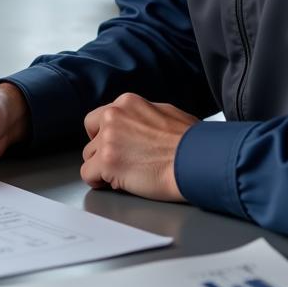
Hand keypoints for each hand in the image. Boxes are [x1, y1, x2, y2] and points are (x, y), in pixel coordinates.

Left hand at [80, 92, 196, 200]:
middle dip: (101, 149)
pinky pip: (88, 174)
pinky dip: (99, 182)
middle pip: (92, 135)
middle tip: (119, 161)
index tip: (119, 146)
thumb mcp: (167, 113)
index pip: (101, 117)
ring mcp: (108, 138)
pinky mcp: (107, 161)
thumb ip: (144, 115)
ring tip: (126, 174)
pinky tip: (117, 184)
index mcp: (127, 102)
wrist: (200, 160)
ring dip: (103, 167)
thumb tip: (139, 125)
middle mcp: (113, 116)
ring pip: (89, 156)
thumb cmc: (193, 142)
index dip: (108, 134)